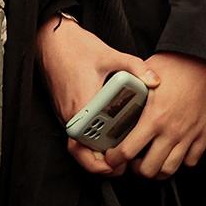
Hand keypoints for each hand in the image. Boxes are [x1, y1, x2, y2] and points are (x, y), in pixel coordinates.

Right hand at [35, 13, 160, 177]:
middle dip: (99, 164)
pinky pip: (76, 132)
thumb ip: (135, 67)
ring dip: (94, 152)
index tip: (118, 164)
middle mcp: (71, 114)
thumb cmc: (76, 47)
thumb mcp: (109, 55)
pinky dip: (89, 139)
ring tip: (115, 152)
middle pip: (81, 152)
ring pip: (78, 144)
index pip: (85, 147)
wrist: (51, 39)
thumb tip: (155, 81)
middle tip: (119, 165)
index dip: (100, 161)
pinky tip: (105, 134)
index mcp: (81, 106)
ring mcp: (65, 113)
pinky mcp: (64, 109)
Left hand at [104, 51, 205, 180]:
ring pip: (170, 170)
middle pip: (149, 169)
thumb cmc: (178, 63)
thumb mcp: (146, 73)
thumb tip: (116, 94)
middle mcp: (171, 131)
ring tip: (151, 160)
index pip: (128, 150)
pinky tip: (173, 151)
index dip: (115, 158)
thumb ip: (132, 88)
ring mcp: (189, 135)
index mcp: (154, 117)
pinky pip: (191, 161)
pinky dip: (181, 161)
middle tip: (132, 161)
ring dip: (157, 170)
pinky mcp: (204, 134)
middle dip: (136, 169)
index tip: (112, 157)